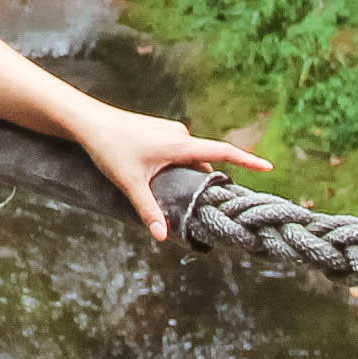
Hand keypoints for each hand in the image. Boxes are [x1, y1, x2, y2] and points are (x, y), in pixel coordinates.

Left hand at [59, 95, 269, 241]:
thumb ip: (149, 211)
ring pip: (190, 158)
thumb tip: (163, 237)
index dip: (247, 160)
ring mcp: (169, 131)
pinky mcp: (159, 131)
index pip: (222, 152)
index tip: (269, 167)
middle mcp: (180, 134)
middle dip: (209, 182)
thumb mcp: (130, 184)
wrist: (88, 121)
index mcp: (180, 145)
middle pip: (205, 162)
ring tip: (180, 196)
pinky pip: (178, 151)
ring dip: (190, 175)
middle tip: (212, 205)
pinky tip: (161, 179)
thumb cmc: (110, 149)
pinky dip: (179, 166)